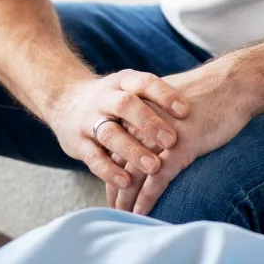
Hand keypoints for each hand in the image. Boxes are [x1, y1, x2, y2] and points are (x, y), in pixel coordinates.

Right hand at [47, 69, 189, 189]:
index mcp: (123, 82)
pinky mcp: (77, 143)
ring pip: (110, 134)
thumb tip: (198, 109)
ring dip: (132, 150)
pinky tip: (126, 181)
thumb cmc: (113, 99)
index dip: (165, 95)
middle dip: (149, 122)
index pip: (145, 83)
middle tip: (172, 140)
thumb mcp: (131, 90)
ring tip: (154, 166)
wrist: (65, 101)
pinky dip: (109, 170)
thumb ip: (155, 101)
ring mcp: (89, 120)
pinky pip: (93, 157)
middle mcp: (105, 98)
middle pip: (126, 106)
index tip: (186, 110)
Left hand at [106, 54, 253, 214]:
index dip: (111, 166)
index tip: (113, 184)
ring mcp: (163, 134)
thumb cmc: (210, 90)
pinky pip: (157, 178)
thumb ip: (157, 110)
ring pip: (134, 172)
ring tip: (123, 216)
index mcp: (143, 108)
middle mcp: (146, 121)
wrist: (236, 83)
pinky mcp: (182, 145)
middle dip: (116, 186)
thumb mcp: (174, 96)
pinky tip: (141, 213)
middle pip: (120, 159)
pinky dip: (146, 199)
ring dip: (126, 198)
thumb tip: (150, 126)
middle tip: (113, 207)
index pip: (117, 142)